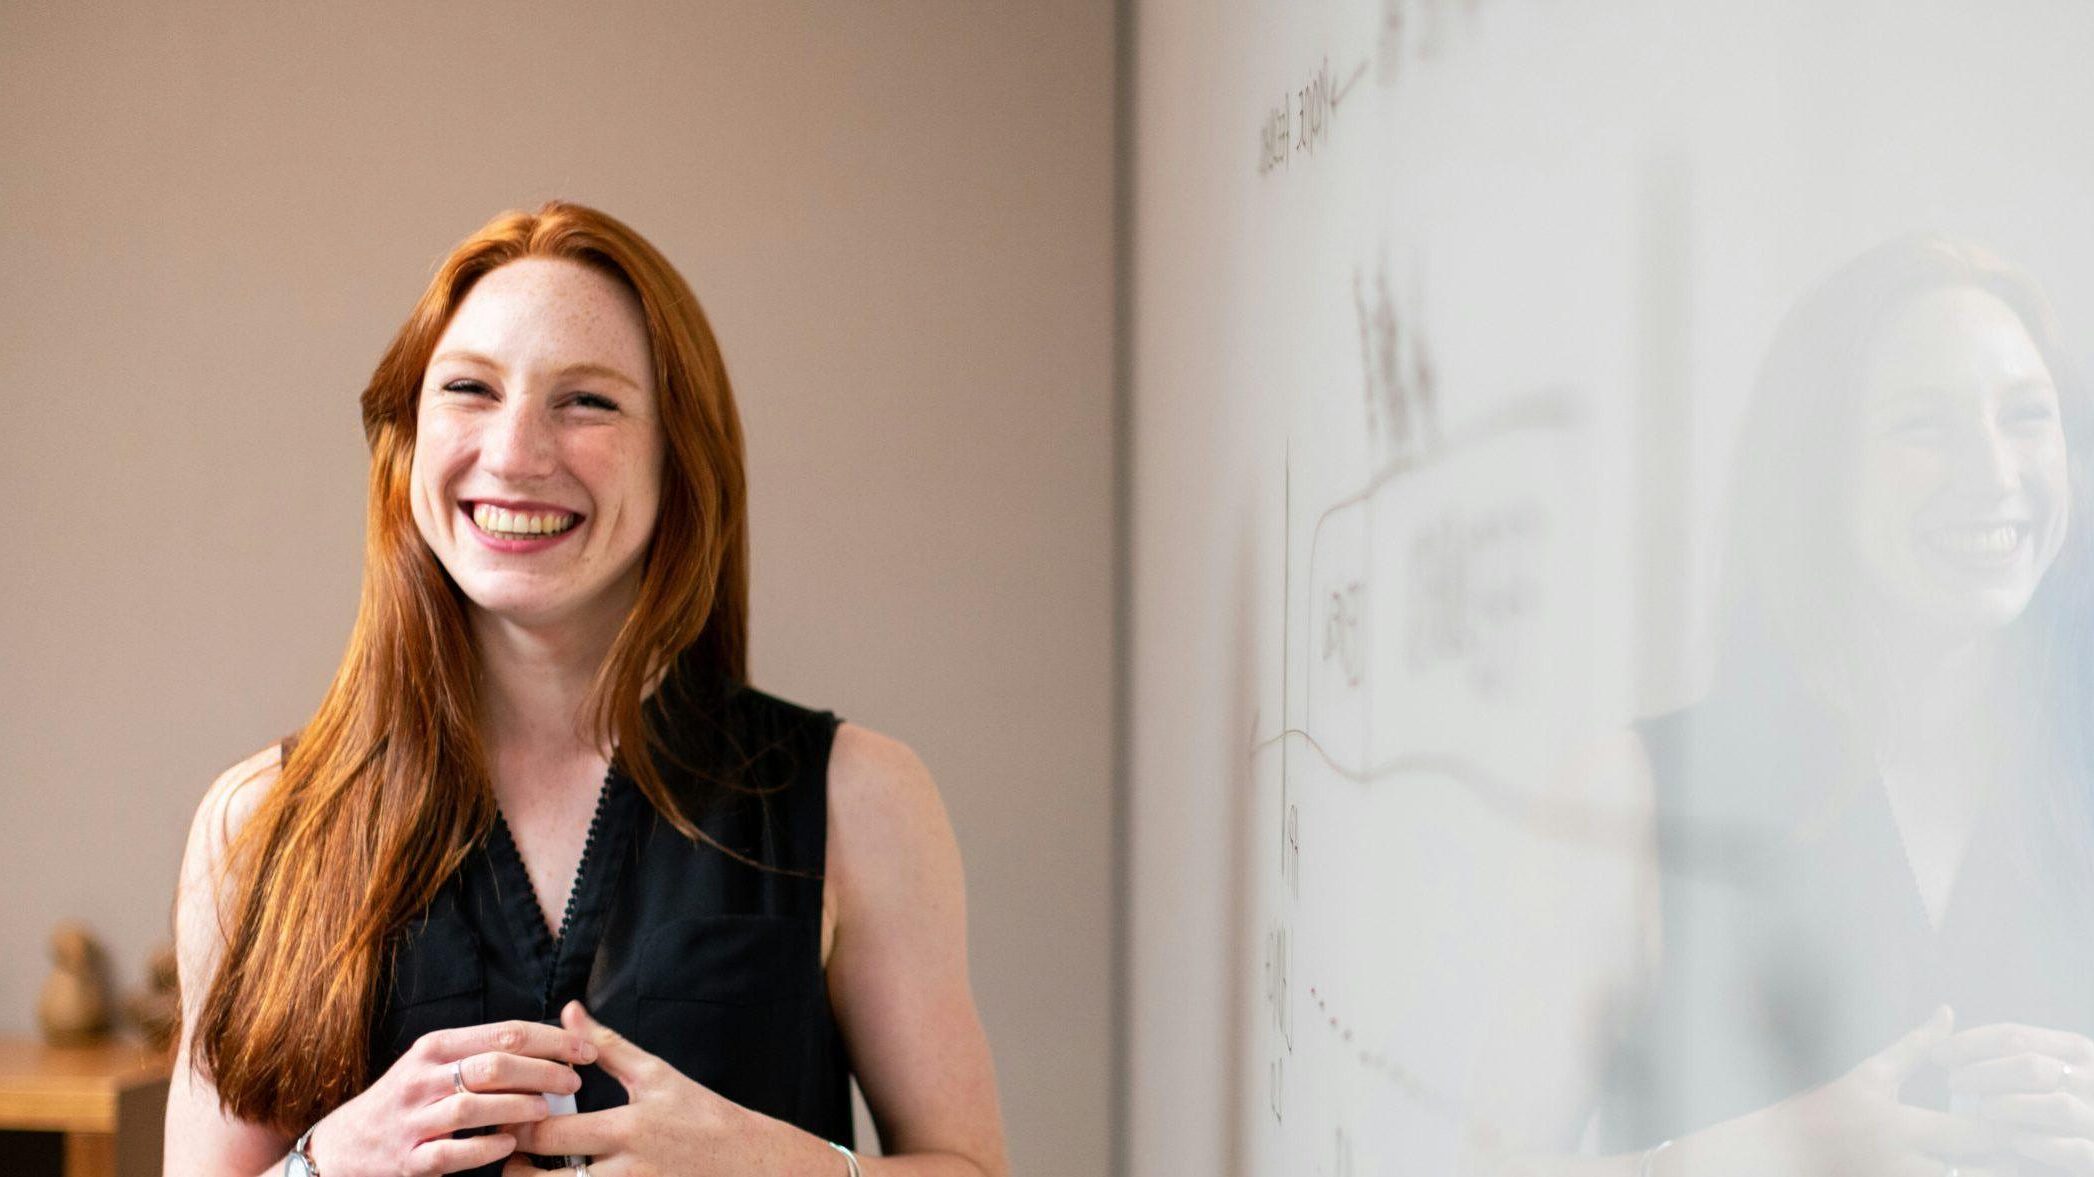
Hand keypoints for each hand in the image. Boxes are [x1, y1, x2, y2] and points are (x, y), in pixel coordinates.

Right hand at [310, 1019, 596, 1176]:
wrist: (341, 1147)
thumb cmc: (404, 1101)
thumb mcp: (432, 1064)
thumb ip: (480, 1052)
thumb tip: (546, 1041)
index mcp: (435, 1047)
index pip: (504, 1033)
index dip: (551, 1039)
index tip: (584, 1049)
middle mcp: (423, 1078)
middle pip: (495, 1066)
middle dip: (544, 1072)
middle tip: (574, 1081)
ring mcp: (414, 1120)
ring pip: (475, 1106)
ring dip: (518, 1107)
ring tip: (547, 1110)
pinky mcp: (409, 1160)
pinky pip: (452, 1153)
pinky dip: (485, 1148)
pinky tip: (509, 1143)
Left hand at [501, 1000, 833, 1175]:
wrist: (750, 1163)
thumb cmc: (701, 1115)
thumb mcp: (657, 1075)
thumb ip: (608, 1046)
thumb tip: (569, 1011)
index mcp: (629, 1127)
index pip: (551, 1132)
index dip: (515, 1128)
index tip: (502, 1118)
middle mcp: (628, 1169)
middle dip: (512, 1169)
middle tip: (500, 1155)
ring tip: (525, 1175)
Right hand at [1670, 1007, 2004, 1176]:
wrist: (1783, 1147)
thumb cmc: (1827, 1102)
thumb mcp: (1870, 1071)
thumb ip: (1915, 1045)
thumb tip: (1948, 1012)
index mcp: (1895, 1122)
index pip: (1966, 1131)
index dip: (2003, 1127)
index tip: (2026, 1116)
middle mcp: (1899, 1158)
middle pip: (1972, 1166)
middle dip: (2005, 1155)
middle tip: (2028, 1140)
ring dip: (1984, 1171)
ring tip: (2005, 1161)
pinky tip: (1969, 1168)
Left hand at [1934, 1021, 2093, 1172]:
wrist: (2087, 1134)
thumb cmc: (2052, 1101)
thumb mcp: (2043, 1066)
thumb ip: (2008, 1052)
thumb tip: (1942, 1027)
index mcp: (2074, 1050)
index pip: (2015, 1036)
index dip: (1970, 1043)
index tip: (1937, 1054)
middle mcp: (2091, 1079)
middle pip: (2031, 1066)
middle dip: (1984, 1073)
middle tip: (1953, 1083)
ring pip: (2056, 1106)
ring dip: (2012, 1107)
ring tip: (1982, 1109)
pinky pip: (2074, 1149)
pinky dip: (2042, 1145)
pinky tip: (2015, 1141)